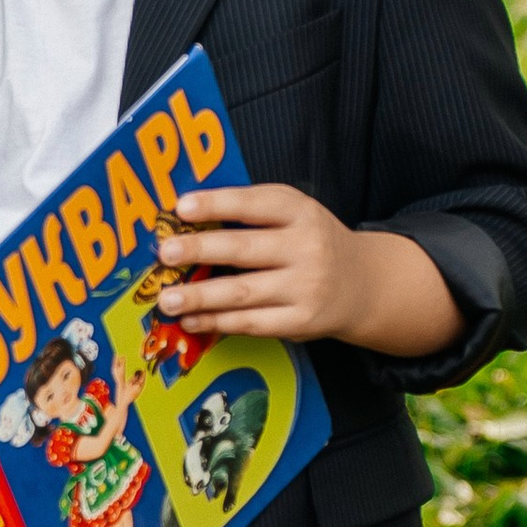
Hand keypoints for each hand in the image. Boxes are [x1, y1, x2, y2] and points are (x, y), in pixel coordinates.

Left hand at [156, 184, 460, 359]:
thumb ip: (250, 212)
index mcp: (300, 212)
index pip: (255, 204)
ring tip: (167, 299)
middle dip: (201, 250)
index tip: (182, 207)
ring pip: (243, 292)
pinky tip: (191, 320)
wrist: (361, 283)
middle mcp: (306, 247)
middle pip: (244, 249)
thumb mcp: (294, 215)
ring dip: (200, 296)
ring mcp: (305, 287)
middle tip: (166, 253)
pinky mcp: (301, 321)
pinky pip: (252, 322)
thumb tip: (185, 217)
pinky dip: (217, 322)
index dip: (218, 204)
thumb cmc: (309, 243)